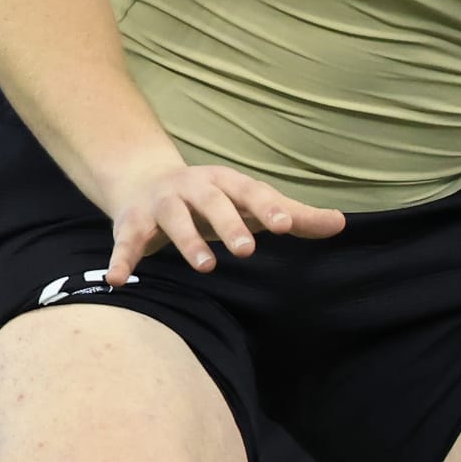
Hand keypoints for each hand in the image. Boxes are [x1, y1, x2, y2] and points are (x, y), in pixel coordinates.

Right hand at [105, 162, 345, 286]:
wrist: (144, 181)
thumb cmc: (213, 200)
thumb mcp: (250, 203)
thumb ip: (293, 215)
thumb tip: (341, 223)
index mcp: (226, 183)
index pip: (251, 192)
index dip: (268, 207)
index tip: (286, 225)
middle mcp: (193, 188)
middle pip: (213, 203)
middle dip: (229, 224)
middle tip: (247, 250)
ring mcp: (161, 204)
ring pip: (173, 219)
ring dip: (187, 241)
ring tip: (206, 267)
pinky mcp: (132, 224)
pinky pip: (127, 242)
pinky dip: (121, 259)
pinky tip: (119, 280)